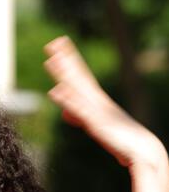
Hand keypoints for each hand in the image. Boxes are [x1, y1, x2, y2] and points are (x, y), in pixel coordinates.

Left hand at [44, 36, 166, 168]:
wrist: (142, 149)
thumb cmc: (120, 137)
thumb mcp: (94, 124)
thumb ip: (79, 116)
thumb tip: (64, 113)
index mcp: (96, 98)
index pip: (81, 73)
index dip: (70, 58)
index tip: (60, 42)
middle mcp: (96, 99)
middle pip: (78, 75)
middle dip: (66, 59)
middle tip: (53, 42)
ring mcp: (96, 109)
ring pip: (77, 88)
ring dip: (64, 74)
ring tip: (50, 60)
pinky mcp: (95, 122)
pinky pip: (79, 109)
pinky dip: (67, 100)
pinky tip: (54, 91)